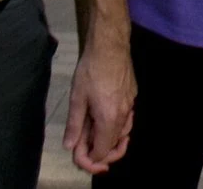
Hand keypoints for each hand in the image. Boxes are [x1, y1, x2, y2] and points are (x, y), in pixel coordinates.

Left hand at [64, 35, 134, 173]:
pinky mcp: (133, 95)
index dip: (90, 158)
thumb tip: (69, 146)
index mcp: (109, 119)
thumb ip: (74, 125)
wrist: (110, 45)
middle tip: (86, 147)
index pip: (103, 151)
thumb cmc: (90, 70)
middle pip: (116, 144)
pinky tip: (105, 116)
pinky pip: (127, 118)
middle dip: (102, 151)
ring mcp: (131, 104)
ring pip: (124, 131)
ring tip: (94, 132)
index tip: (80, 153)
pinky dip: (117, 124)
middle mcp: (124, 115)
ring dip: (110, 138)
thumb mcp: (77, 98)